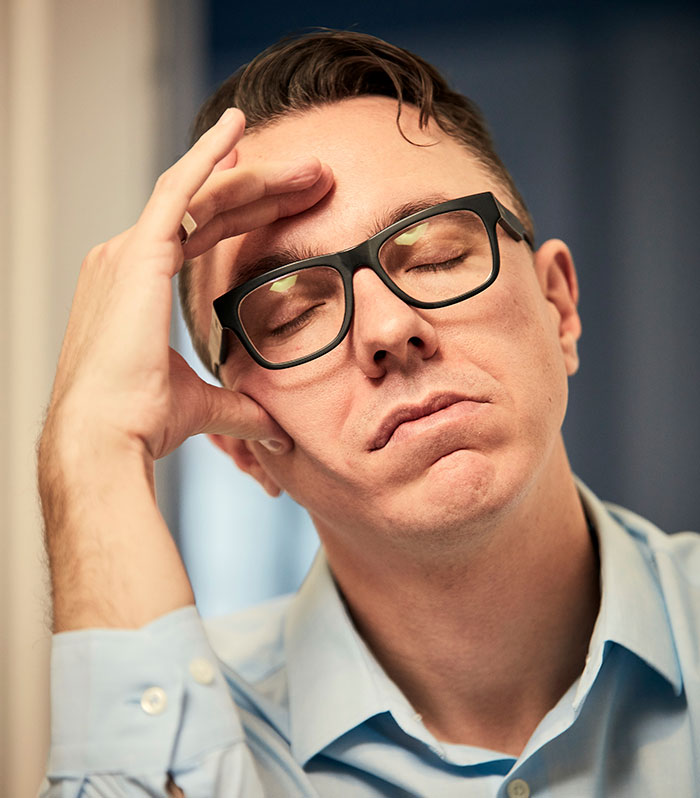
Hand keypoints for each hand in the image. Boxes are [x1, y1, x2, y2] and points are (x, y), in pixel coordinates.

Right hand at [45, 107, 332, 461]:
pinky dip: (208, 155)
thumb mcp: (201, 405)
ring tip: (309, 168)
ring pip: (203, 196)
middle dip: (264, 192)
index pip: (200, 236)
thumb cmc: (139, 423)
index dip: (245, 217)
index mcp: (138, 287)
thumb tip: (274, 428)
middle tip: (313, 179)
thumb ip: (239, 408)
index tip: (284, 202)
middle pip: (208, 210)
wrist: (105, 437)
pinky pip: (178, 189)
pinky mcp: (138, 252)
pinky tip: (237, 127)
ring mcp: (129, 252)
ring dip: (258, 178)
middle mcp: (128, 260)